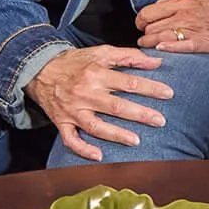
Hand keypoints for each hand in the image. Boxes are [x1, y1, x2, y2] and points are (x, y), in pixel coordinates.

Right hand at [26, 46, 171, 162]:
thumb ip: (129, 56)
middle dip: (140, 115)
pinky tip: (99, 155)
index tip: (169, 94)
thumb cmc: (75, 62)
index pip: (128, 83)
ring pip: (95, 126)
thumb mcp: (101, 52)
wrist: (39, 69)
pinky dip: (83, 149)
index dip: (150, 88)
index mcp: (96, 74)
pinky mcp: (61, 122)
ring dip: (116, 135)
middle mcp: (84, 94)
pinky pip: (70, 139)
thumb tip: (156, 62)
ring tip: (136, 141)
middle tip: (160, 121)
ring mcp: (72, 110)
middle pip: (116, 107)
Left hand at [135, 0, 208, 53]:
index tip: (143, 26)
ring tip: (152, 48)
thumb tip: (158, 9)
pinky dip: (167, 49)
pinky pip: (177, 47)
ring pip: (158, 38)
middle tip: (147, 40)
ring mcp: (191, 29)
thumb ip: (177, 4)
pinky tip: (162, 50)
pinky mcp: (201, 43)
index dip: (141, 21)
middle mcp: (183, 15)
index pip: (148, 12)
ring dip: (151, 45)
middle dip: (145, 36)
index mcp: (181, 3)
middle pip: (150, 28)